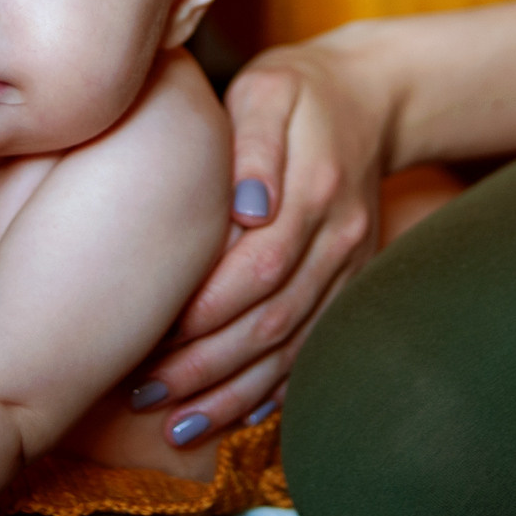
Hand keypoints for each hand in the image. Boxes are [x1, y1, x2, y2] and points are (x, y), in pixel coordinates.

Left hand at [132, 30, 393, 446]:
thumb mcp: (269, 91)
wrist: (371, 100)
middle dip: (208, 365)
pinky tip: (238, 416)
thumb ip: (254, 143)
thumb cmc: (297, 93)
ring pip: (295, 347)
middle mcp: (337, 239)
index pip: (259, 267)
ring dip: (237, 392)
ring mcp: (350, 268)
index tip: (151, 336)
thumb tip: (246, 205)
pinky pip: (316, 347)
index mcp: (314, 190)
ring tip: (180, 425)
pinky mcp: (351, 285)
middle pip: (273, 319)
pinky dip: (279, 389)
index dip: (206, 309)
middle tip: (145, 393)